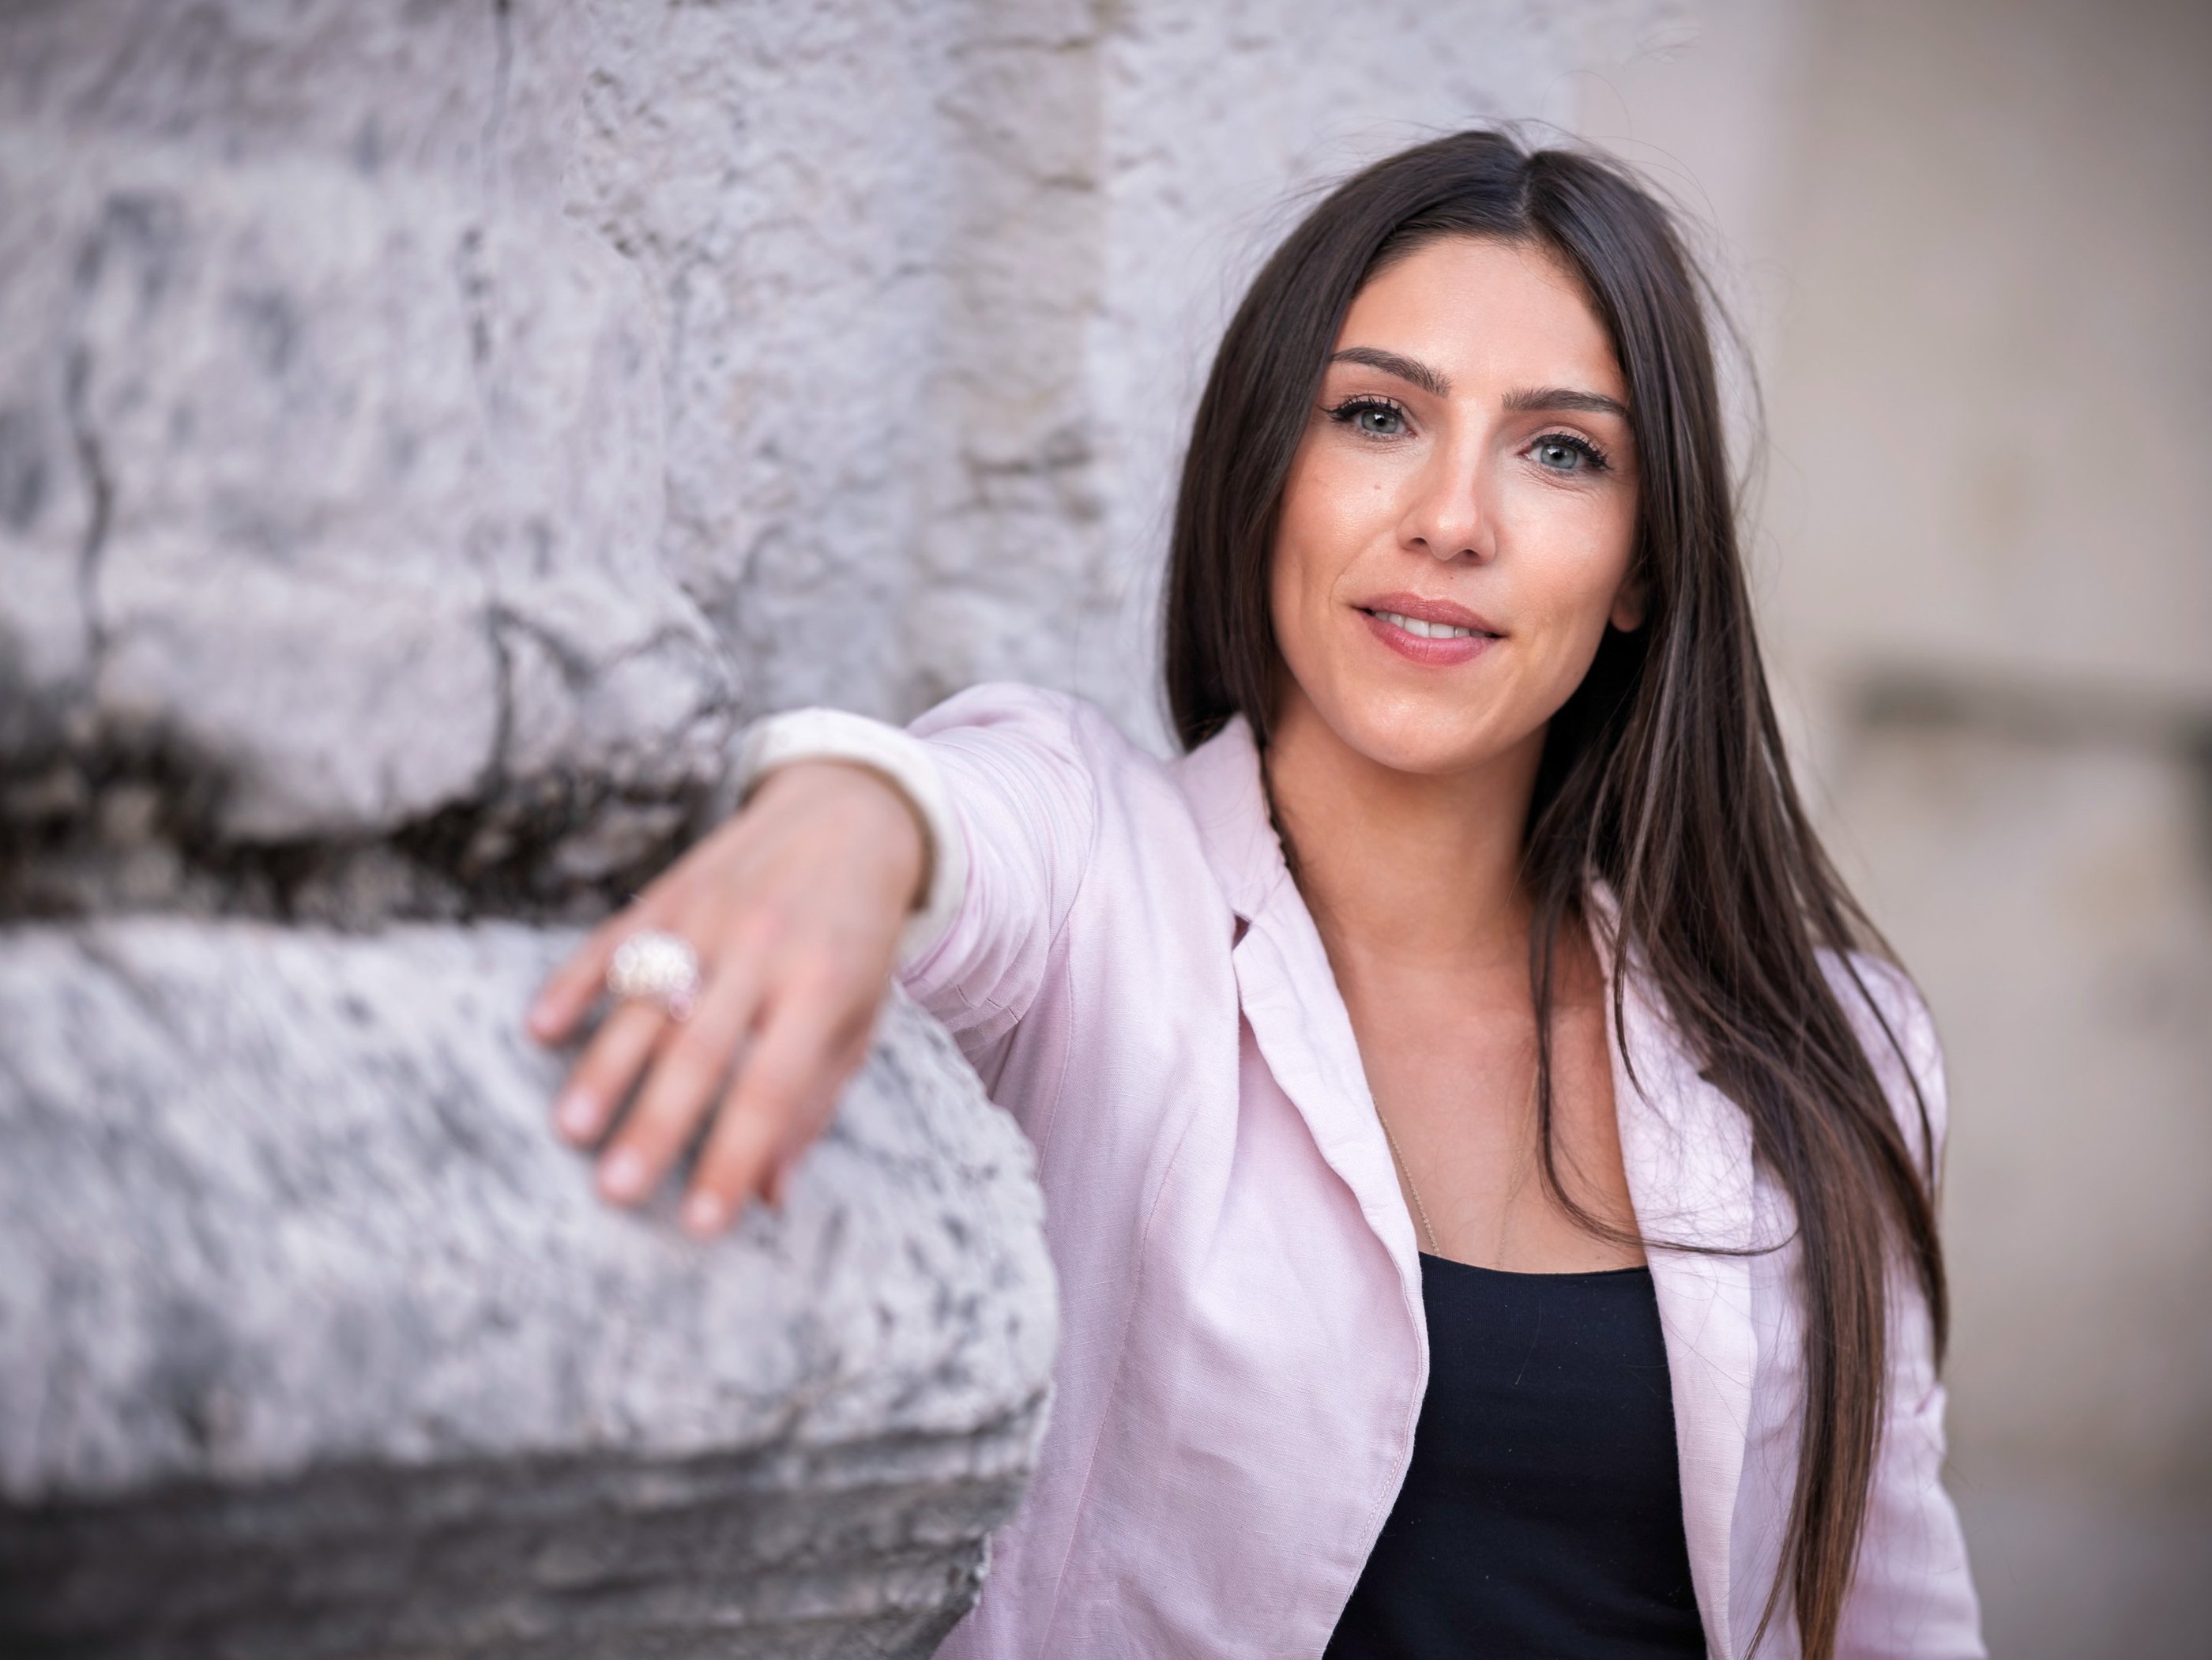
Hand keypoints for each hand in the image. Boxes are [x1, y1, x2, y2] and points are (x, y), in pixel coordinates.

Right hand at [526, 761, 927, 1235]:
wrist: (853, 814)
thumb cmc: (857, 939)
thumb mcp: (861, 1016)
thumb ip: (814, 1100)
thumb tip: (768, 1195)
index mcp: (823, 987)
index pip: (773, 1087)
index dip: (734, 1155)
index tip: (701, 1222)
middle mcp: (765, 949)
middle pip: (700, 1048)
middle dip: (656, 1123)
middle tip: (614, 1192)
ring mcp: (713, 915)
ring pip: (647, 997)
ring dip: (605, 1065)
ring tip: (570, 1129)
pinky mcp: (673, 889)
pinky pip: (614, 939)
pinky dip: (576, 981)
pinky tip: (540, 1026)